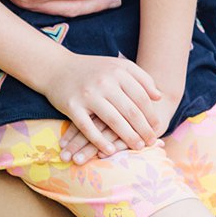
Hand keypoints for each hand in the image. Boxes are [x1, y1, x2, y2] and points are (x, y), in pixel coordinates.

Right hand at [41, 54, 161, 159]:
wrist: (56, 66)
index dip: (151, 114)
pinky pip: (88, 128)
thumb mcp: (118, 66)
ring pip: (113, 121)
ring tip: (138, 147)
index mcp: (119, 72)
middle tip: (152, 141)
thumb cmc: (93, 69)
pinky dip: (100, 141)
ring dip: (128, 137)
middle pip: (130, 110)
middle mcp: (105, 82)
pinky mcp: (72, 106)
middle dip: (143, 128)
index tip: (158, 127)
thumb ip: (141, 78)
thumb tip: (159, 97)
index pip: (141, 97)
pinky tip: (111, 151)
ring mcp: (88, 95)